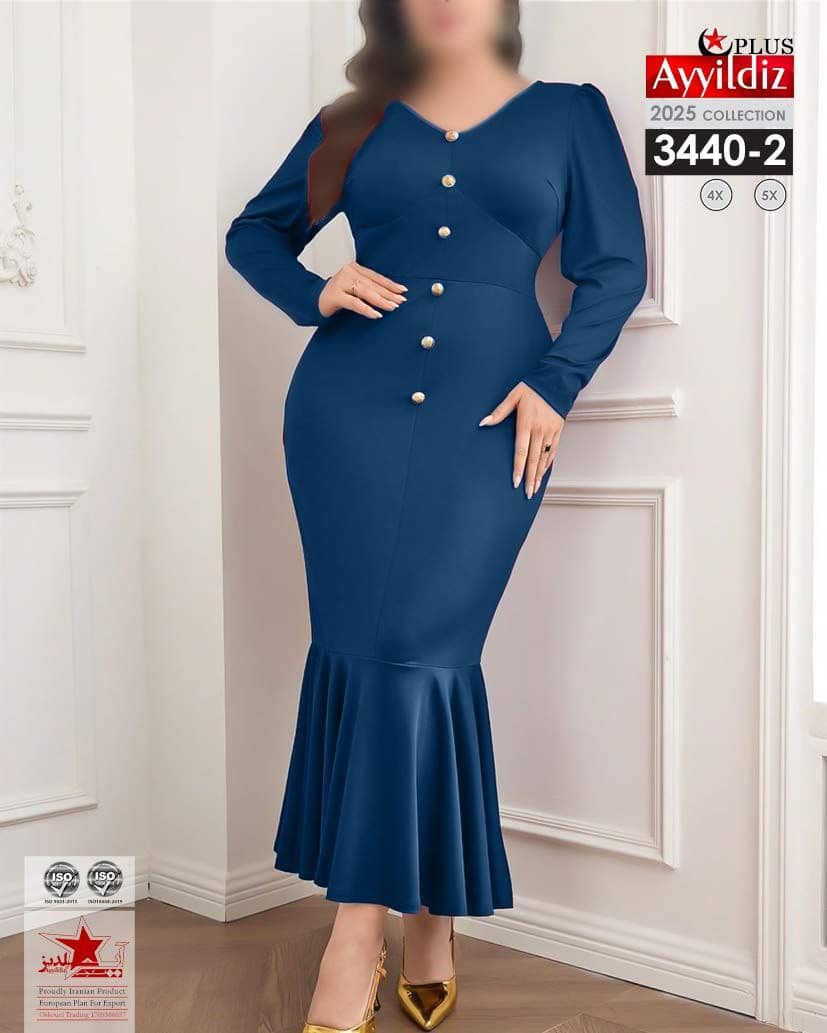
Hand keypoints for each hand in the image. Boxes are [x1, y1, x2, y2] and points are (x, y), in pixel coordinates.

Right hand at [319, 262, 406, 318]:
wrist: (312, 300)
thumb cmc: (335, 296)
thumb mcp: (353, 289)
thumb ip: (367, 289)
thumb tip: (389, 297)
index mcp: (354, 268)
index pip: (376, 277)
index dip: (390, 284)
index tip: (402, 291)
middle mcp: (348, 272)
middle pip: (373, 284)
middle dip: (389, 294)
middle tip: (400, 301)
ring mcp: (340, 282)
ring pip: (365, 292)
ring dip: (381, 301)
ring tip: (392, 307)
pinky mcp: (335, 294)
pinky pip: (354, 302)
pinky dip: (367, 309)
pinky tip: (376, 314)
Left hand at [479, 383, 563, 499]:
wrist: (555, 380)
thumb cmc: (531, 388)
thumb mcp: (512, 396)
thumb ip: (498, 412)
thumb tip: (483, 423)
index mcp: (526, 423)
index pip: (521, 451)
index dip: (518, 468)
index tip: (515, 482)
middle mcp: (539, 430)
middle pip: (533, 459)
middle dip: (529, 478)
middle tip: (527, 493)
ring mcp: (550, 431)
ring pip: (544, 458)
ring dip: (539, 475)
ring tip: (534, 489)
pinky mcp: (558, 430)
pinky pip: (553, 450)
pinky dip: (548, 463)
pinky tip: (543, 473)